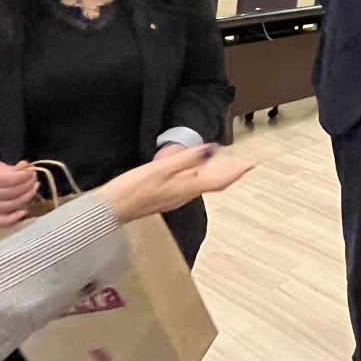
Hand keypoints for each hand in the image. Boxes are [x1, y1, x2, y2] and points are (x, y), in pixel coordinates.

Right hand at [0, 159, 38, 225]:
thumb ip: (10, 168)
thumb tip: (27, 167)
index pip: (12, 180)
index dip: (26, 175)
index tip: (32, 170)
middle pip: (13, 193)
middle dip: (28, 184)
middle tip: (34, 177)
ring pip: (11, 206)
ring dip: (26, 197)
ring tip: (33, 188)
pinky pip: (0, 221)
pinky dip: (13, 219)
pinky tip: (24, 211)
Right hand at [100, 144, 253, 222]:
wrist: (110, 210)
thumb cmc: (133, 190)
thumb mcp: (162, 168)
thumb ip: (187, 159)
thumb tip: (210, 150)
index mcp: (187, 187)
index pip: (219, 180)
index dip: (235, 172)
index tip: (249, 165)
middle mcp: (184, 195)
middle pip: (213, 183)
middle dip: (228, 173)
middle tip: (240, 164)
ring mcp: (174, 198)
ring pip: (201, 184)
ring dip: (215, 175)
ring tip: (223, 166)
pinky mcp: (164, 197)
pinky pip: (189, 186)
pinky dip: (198, 177)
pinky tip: (193, 172)